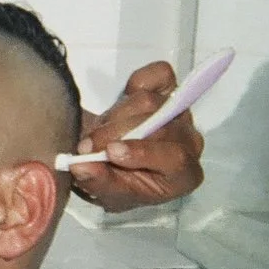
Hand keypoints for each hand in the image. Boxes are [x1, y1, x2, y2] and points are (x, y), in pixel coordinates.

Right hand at [69, 61, 204, 213]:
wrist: (114, 162)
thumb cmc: (120, 182)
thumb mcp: (109, 194)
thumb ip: (98, 182)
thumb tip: (80, 165)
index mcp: (184, 173)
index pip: (175, 158)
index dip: (142, 152)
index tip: (110, 151)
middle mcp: (188, 140)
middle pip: (159, 126)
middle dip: (117, 133)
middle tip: (86, 145)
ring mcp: (181, 112)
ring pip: (150, 102)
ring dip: (116, 115)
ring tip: (99, 132)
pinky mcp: (170, 88)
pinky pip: (160, 74)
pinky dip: (139, 81)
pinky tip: (124, 98)